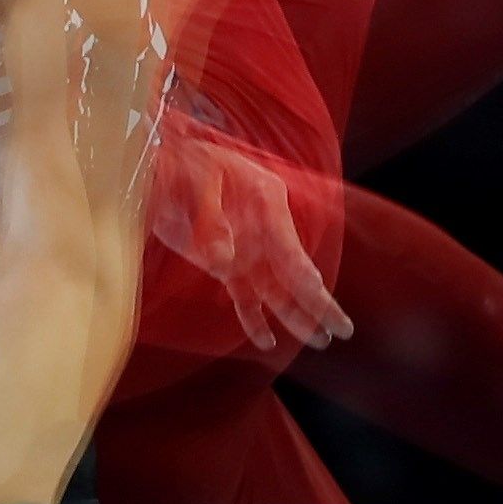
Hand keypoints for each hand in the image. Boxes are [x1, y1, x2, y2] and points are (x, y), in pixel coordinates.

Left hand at [149, 128, 353, 354]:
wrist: (159, 166)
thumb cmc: (182, 162)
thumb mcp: (197, 178)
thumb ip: (211, 219)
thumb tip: (224, 262)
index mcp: (266, 199)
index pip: (288, 244)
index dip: (301, 272)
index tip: (316, 292)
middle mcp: (264, 228)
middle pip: (294, 273)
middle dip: (318, 302)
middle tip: (343, 328)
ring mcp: (247, 249)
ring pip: (276, 290)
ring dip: (295, 316)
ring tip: (320, 341)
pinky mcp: (227, 264)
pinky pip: (246, 296)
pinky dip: (254, 319)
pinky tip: (267, 341)